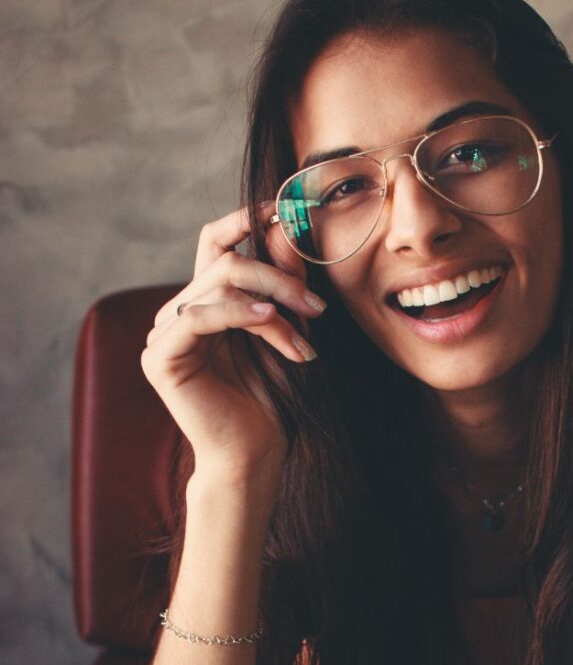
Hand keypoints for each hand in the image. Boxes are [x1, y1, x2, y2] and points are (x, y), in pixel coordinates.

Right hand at [141, 204, 326, 475]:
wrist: (256, 453)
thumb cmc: (273, 396)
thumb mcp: (287, 328)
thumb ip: (282, 282)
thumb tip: (282, 226)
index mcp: (207, 300)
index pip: (218, 242)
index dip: (247, 219)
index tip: (288, 211)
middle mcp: (180, 310)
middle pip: (226, 261)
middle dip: (280, 278)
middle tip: (319, 305)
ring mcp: (165, 333)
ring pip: (220, 285)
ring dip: (273, 307)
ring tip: (305, 341)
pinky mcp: (161, 357)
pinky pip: (198, 316)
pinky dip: (239, 314)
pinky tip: (270, 321)